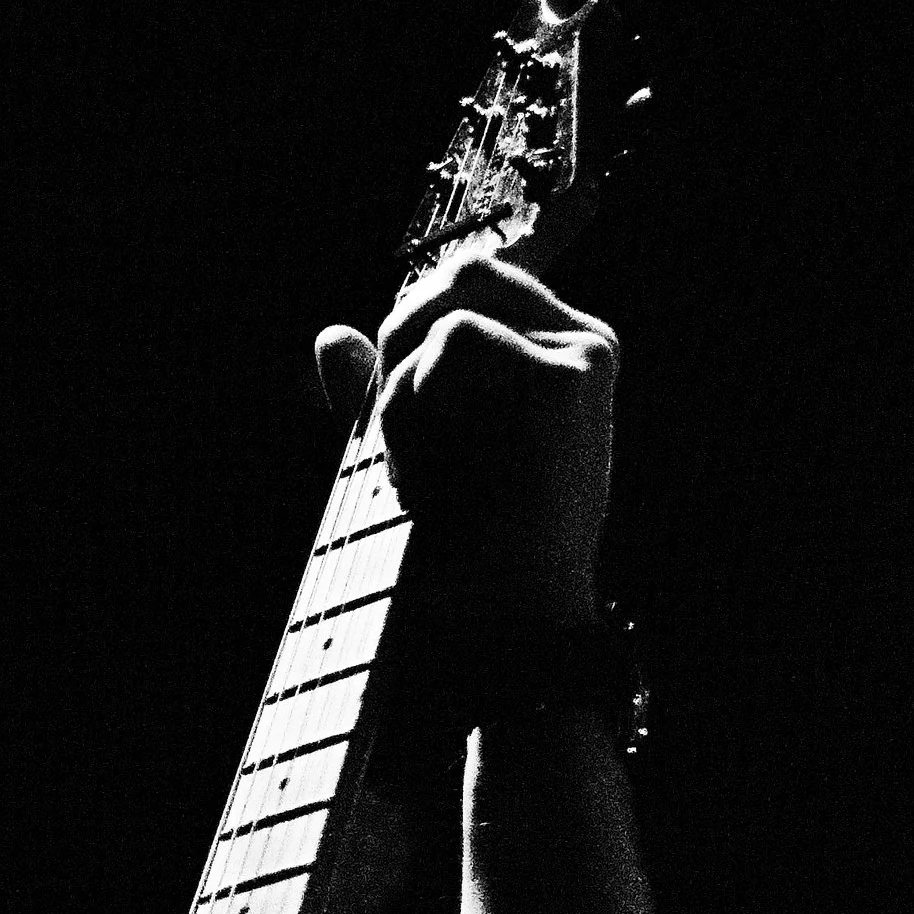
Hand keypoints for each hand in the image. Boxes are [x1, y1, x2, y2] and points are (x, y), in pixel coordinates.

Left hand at [364, 244, 617, 627]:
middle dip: (397, 346)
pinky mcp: (568, 379)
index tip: (386, 405)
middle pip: (461, 275)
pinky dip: (416, 407)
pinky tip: (427, 475)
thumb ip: (380, 393)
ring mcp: (583, 359)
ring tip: (411, 478)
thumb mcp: (414, 460)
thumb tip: (328, 334)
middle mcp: (585, 349)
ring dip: (401, 394)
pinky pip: (455, 342)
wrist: (497, 637)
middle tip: (385, 438)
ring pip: (450, 310)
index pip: (475, 282)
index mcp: (563, 359)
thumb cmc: (461, 566)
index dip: (408, 324)